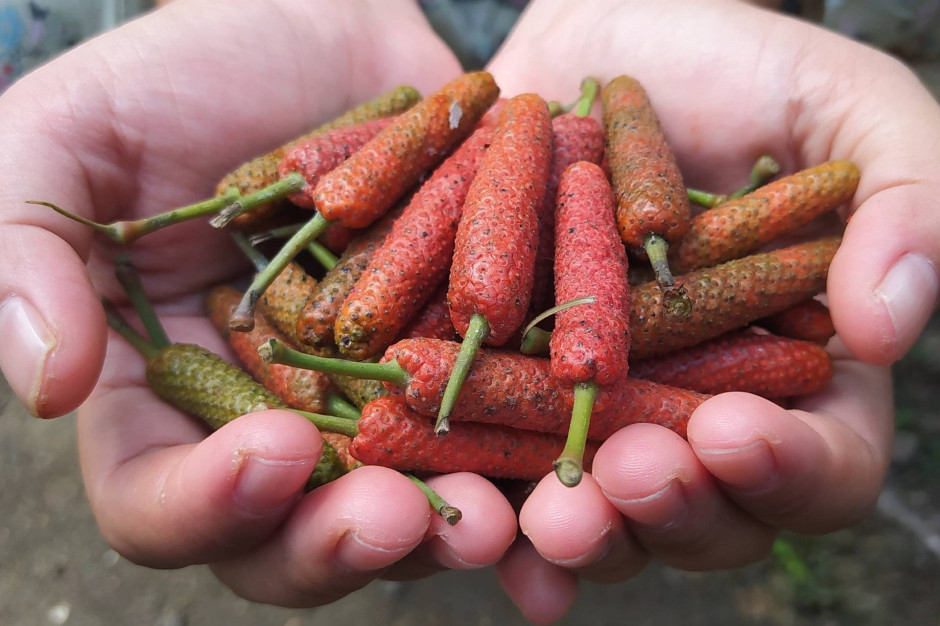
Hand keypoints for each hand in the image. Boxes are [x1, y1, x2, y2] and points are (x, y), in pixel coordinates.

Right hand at [0, 0, 516, 605]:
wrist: (330, 30)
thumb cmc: (192, 73)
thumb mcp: (77, 137)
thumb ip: (29, 254)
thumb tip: (46, 385)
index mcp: (162, 393)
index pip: (158, 498)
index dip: (205, 504)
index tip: (274, 452)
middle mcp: (268, 420)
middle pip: (288, 539)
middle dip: (340, 545)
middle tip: (396, 518)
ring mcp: (370, 404)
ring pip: (401, 513)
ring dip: (448, 534)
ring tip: (500, 522)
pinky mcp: (456, 371)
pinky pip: (492, 445)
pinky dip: (528, 478)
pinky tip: (573, 488)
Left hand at [488, 0, 939, 621]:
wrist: (597, 45)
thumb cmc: (737, 71)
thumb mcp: (846, 109)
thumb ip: (909, 201)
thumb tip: (886, 328)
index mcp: (797, 373)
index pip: (822, 464)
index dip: (791, 471)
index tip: (737, 433)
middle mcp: (697, 410)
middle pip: (701, 512)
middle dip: (668, 512)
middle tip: (631, 478)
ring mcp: (599, 409)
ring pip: (597, 511)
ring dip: (575, 533)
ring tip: (549, 519)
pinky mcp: (510, 388)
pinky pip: (496, 463)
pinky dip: (480, 492)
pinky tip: (458, 504)